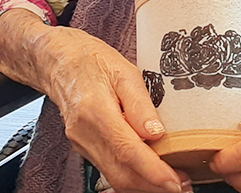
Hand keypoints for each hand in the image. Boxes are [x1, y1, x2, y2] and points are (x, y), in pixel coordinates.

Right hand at [0, 10, 186, 192]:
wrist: (57, 61)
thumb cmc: (90, 59)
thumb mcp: (123, 70)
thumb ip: (141, 104)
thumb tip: (157, 133)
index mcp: (95, 111)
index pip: (127, 151)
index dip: (153, 171)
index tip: (175, 181)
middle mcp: (85, 134)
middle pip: (120, 174)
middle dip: (152, 186)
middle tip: (182, 186)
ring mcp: (82, 143)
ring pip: (114, 177)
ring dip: (143, 185)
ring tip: (172, 181)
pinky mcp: (84, 147)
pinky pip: (109, 169)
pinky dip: (132, 176)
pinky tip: (150, 172)